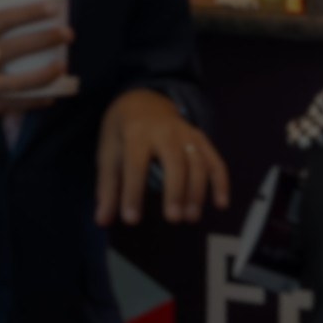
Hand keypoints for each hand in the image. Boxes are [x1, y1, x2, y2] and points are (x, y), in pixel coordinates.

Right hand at [0, 12, 57, 124]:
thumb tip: (20, 29)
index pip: (4, 20)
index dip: (30, 13)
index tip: (52, 8)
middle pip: (17, 48)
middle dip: (46, 40)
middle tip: (67, 34)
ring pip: (21, 80)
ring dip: (46, 73)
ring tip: (62, 67)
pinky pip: (14, 103)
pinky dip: (34, 100)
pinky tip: (50, 96)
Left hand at [97, 85, 227, 226]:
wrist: (142, 101)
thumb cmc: (122, 134)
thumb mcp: (108, 154)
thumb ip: (107, 188)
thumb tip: (102, 221)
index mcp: (135, 132)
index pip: (135, 165)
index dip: (132, 193)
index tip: (130, 220)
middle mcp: (165, 131)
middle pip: (175, 162)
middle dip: (175, 192)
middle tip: (173, 219)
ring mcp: (186, 134)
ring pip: (198, 162)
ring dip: (197, 191)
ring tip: (191, 218)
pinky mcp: (200, 139)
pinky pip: (215, 160)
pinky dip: (220, 182)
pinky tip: (220, 204)